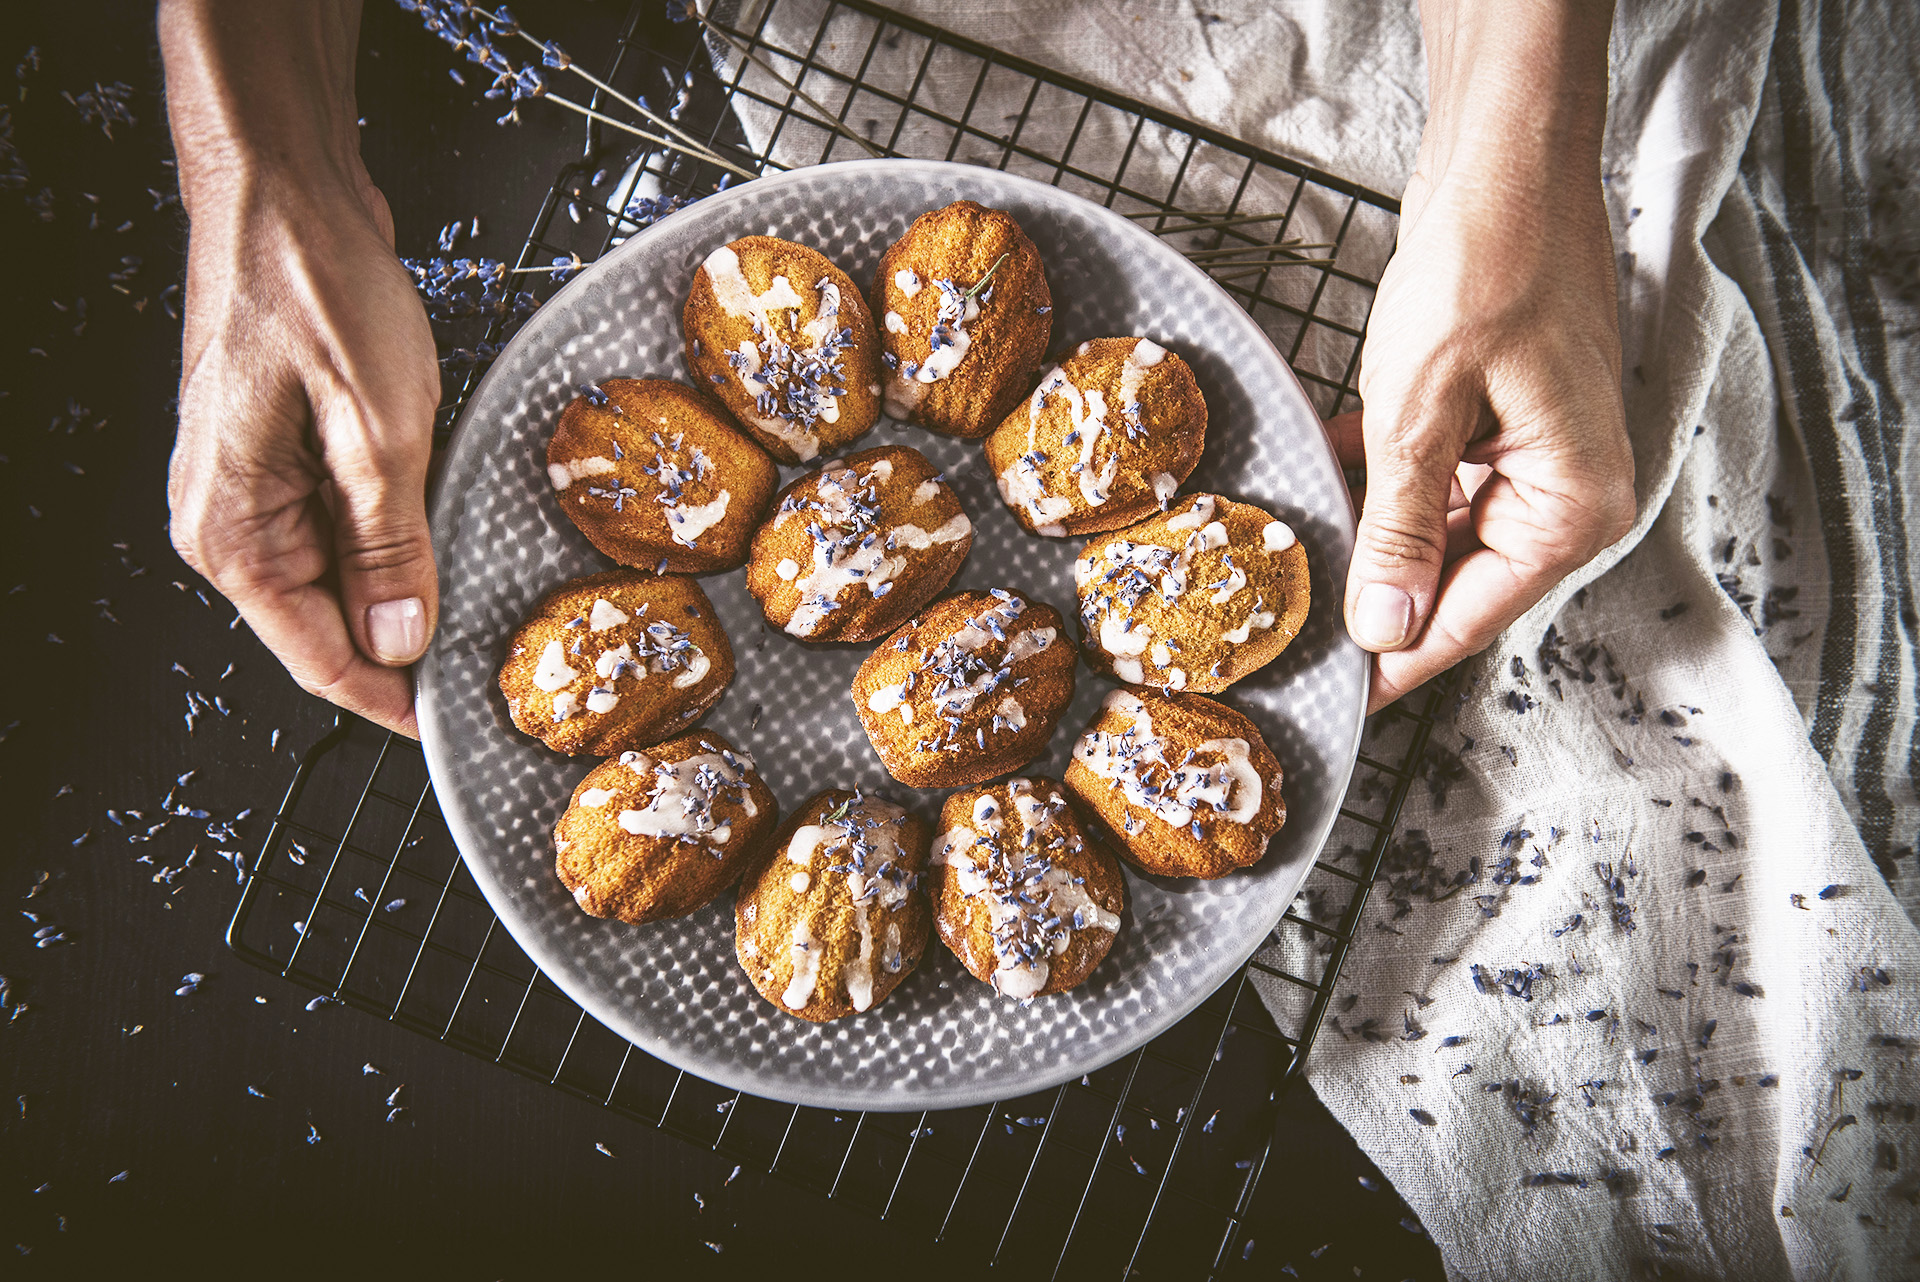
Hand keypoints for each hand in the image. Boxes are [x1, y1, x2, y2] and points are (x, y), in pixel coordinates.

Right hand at [168, 173, 440, 736]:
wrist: (287, 195)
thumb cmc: (315, 287)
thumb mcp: (378, 427)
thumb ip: (390, 544)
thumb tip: (399, 640)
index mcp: (233, 532)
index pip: (317, 659)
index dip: (390, 700)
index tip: (452, 725)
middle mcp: (230, 524)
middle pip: (329, 627)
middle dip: (404, 646)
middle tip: (490, 660)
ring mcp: (256, 493)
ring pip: (343, 580)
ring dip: (404, 590)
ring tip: (473, 592)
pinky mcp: (287, 463)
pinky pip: (345, 532)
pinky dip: (394, 542)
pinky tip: (437, 528)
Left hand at [1334, 0, 1632, 713]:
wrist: (1506, 161)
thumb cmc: (1485, 269)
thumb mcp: (1421, 414)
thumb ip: (1402, 527)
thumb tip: (1384, 626)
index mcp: (1571, 508)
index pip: (1468, 618)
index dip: (1391, 662)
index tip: (1330, 700)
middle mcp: (1564, 494)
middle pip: (1453, 580)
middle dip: (1371, 595)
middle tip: (1286, 629)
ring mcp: (1531, 456)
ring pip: (1433, 529)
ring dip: (1365, 533)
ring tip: (1287, 557)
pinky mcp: (1495, 419)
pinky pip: (1429, 476)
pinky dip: (1376, 478)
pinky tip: (1319, 475)